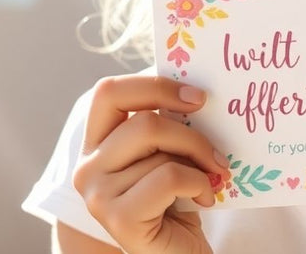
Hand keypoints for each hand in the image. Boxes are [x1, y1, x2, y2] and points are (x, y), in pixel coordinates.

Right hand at [72, 74, 230, 253]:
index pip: (109, 92)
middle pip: (143, 122)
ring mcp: (98, 194)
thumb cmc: (176, 200)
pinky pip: (169, 178)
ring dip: (200, 163)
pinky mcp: (118, 218)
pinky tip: (205, 199)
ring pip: (159, 150)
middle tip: (218, 153)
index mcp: (96, 142)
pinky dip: (198, 184)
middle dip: (192, 134)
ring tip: (212, 178)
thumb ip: (168, 125)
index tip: (198, 98)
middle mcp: (87, 166)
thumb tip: (196, 90)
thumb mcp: (169, 154)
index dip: (155, 86)